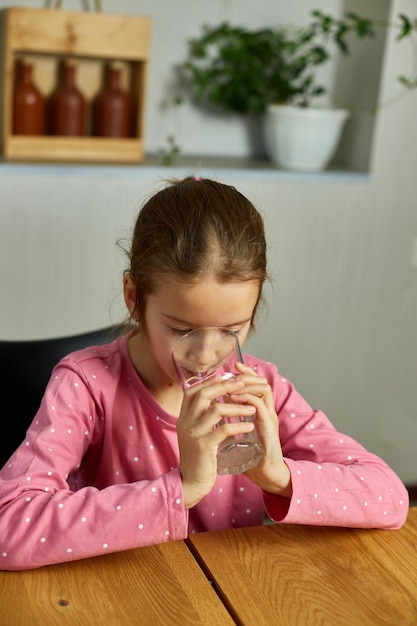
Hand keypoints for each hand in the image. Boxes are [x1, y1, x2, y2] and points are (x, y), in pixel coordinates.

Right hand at [177, 375, 256, 507]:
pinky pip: (223, 430)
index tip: (224, 376)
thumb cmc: (197, 457)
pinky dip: (239, 425)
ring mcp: (194, 434)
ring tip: (252, 408)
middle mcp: (185, 422)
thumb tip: (216, 402)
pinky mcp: (204, 446)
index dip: (208, 381)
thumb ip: (201, 418)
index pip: (192, 391)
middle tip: (242, 384)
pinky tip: (249, 425)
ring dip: (236, 406)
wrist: (191, 482)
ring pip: (215, 410)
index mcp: (183, 417)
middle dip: (224, 386)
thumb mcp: (194, 433)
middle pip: (203, 394)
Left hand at [230, 362, 291, 497]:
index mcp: (261, 411)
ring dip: (246, 384)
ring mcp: (269, 418)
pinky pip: (260, 405)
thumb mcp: (239, 434)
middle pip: (262, 381)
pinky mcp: (268, 427)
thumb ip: (230, 422)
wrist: (266, 475)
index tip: (232, 366)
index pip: (257, 384)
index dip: (246, 373)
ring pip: (263, 389)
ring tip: (230, 383)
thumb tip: (212, 414)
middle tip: (232, 371)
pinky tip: (233, 398)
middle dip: (246, 374)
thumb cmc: (252, 456)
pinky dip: (246, 399)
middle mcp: (267, 411)